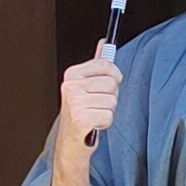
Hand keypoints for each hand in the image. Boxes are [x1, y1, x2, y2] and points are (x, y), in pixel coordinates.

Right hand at [57, 41, 120, 155]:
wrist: (71, 142)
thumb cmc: (82, 112)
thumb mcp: (86, 86)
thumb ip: (96, 65)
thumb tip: (105, 43)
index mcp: (72, 75)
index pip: (105, 64)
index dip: (114, 75)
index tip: (110, 83)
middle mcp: (71, 86)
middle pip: (111, 83)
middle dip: (111, 96)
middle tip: (97, 105)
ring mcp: (74, 102)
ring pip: (112, 101)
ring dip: (108, 111)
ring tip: (94, 115)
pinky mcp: (80, 118)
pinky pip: (108, 116)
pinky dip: (105, 123)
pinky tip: (94, 124)